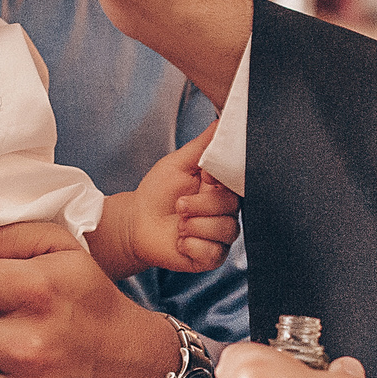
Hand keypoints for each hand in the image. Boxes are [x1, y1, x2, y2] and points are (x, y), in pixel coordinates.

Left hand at [130, 124, 238, 273]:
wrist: (136, 223)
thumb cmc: (158, 192)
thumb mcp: (179, 162)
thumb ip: (203, 145)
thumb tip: (222, 120)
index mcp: (223, 190)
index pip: (240, 183)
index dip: (220, 182)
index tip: (202, 178)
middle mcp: (227, 213)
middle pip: (232, 208)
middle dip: (201, 205)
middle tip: (179, 205)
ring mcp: (221, 237)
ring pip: (225, 230)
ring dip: (195, 225)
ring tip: (178, 224)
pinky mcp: (211, 257)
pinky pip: (213, 252)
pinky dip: (192, 245)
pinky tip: (180, 241)